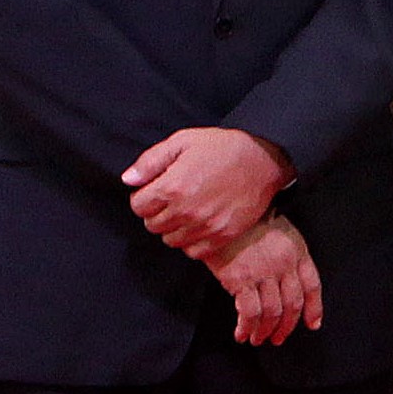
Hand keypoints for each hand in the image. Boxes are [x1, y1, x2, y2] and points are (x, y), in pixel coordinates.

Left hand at [123, 127, 290, 257]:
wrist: (264, 158)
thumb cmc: (222, 147)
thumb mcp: (182, 141)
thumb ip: (150, 161)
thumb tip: (128, 180)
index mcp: (172, 187)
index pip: (138, 206)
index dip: (145, 196)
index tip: (158, 189)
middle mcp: (187, 211)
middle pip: (152, 225)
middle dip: (157, 212)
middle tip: (174, 199)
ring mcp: (206, 225)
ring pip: (171, 240)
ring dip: (174, 228)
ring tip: (187, 212)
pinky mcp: (224, 235)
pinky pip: (194, 252)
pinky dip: (191, 242)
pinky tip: (198, 225)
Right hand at [210, 215, 323, 346]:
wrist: (222, 213)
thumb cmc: (248, 222)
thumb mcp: (278, 232)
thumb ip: (287, 257)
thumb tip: (286, 284)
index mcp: (297, 251)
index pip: (312, 285)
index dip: (314, 308)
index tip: (312, 324)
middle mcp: (285, 265)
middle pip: (293, 304)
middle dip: (286, 326)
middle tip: (278, 339)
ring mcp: (264, 273)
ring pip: (272, 312)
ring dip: (265, 331)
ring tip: (257, 339)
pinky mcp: (241, 280)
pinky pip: (249, 312)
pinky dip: (246, 327)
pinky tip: (241, 334)